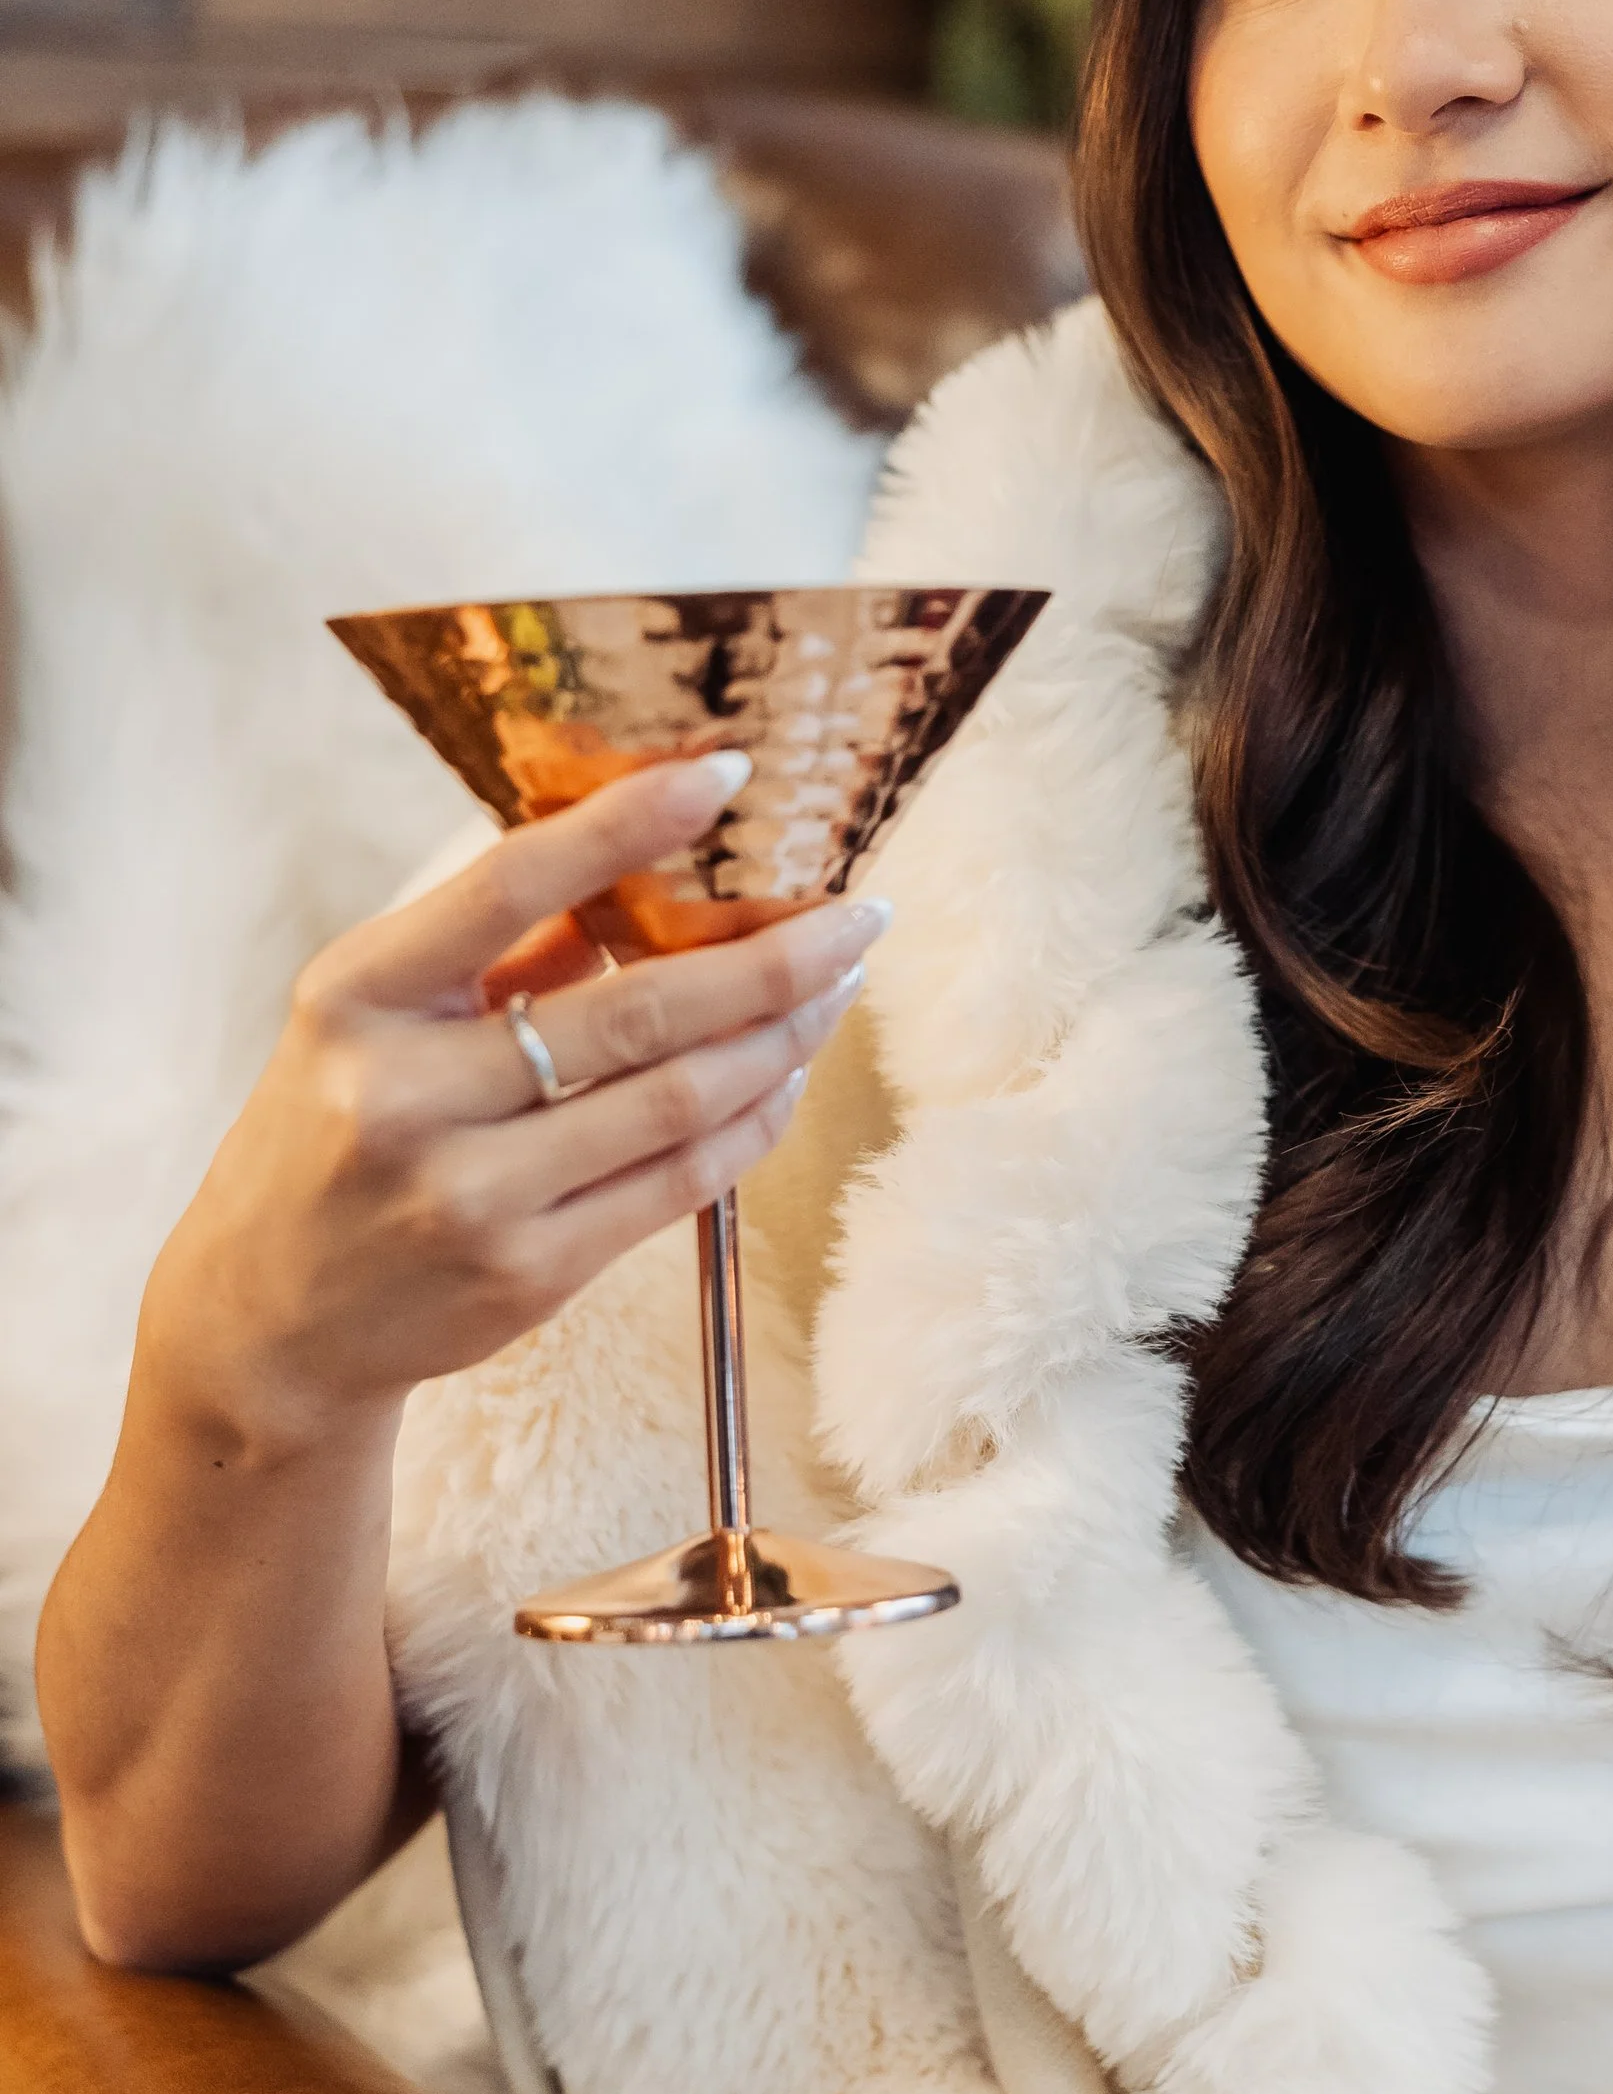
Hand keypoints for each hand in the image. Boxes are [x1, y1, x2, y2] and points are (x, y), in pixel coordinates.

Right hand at [146, 752, 886, 1448]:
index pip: (509, 884)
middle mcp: (407, 1096)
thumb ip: (497, 946)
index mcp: (357, 996)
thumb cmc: (333, 1131)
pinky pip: (681, 1182)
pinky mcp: (528, 1276)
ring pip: (681, 1099)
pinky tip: (789, 1070)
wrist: (272, 1319)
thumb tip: (648, 863)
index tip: (730, 774)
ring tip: (840, 982)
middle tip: (858, 913)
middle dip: (775, 956)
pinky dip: (755, 1119)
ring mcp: (471, 1196)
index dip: (628, 825)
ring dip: (786, 1034)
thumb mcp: (374, 1016)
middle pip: (638, 1009)